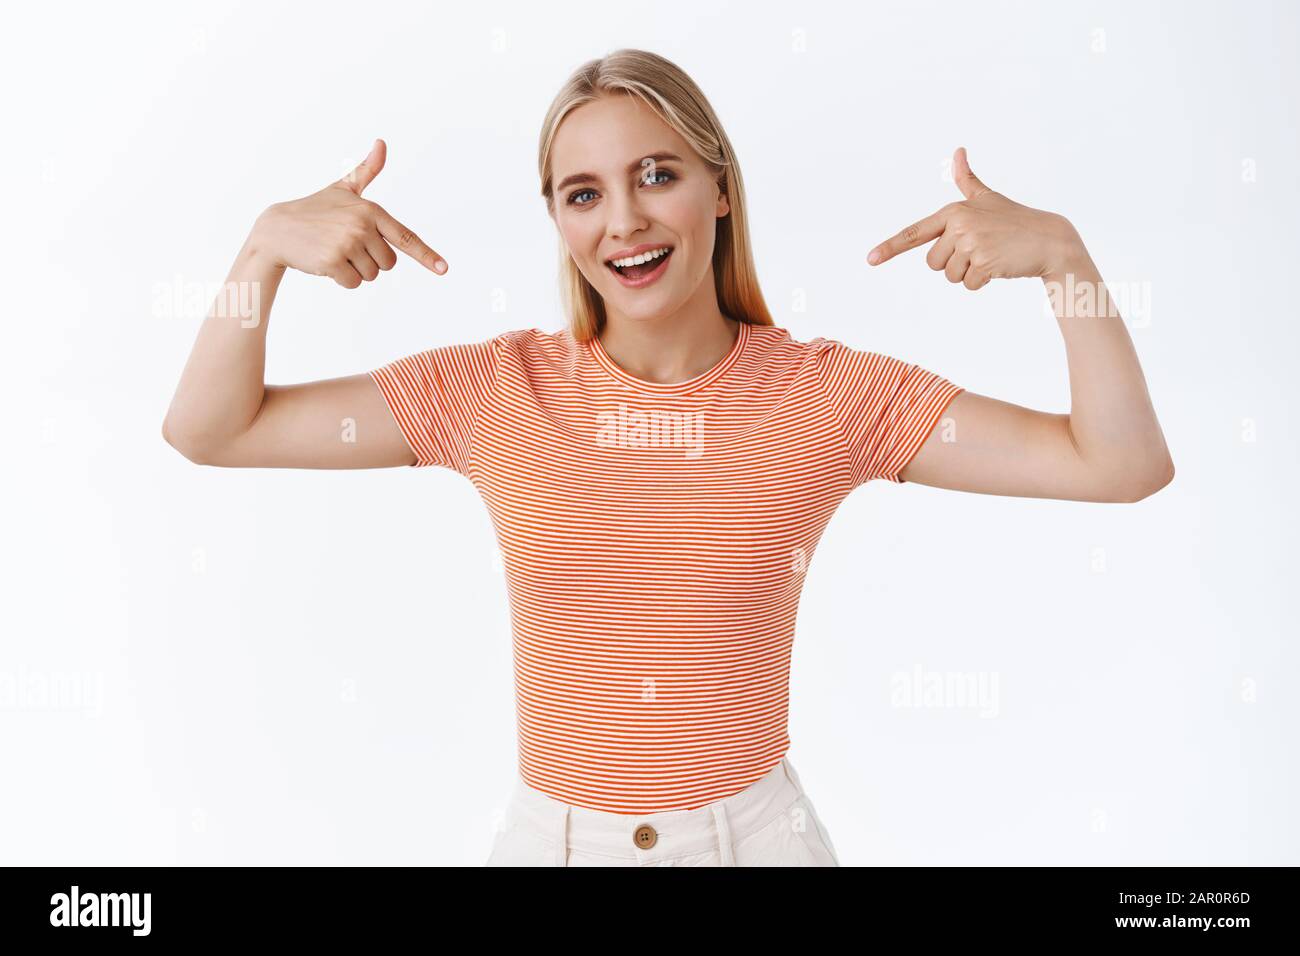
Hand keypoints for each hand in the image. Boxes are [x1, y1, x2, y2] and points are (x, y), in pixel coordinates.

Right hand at [250, 139, 447, 287]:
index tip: (444, 269)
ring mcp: (348, 243)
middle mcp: (362, 226)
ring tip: (334, 251)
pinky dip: (341, 279)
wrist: (277, 229)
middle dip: (370, 261)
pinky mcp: (333, 262)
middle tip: (346, 246)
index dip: (426, 255)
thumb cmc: (314, 210)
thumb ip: (366, 171)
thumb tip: (382, 143)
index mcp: (371, 210)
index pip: (405, 237)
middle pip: (388, 264)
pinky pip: (353, 283)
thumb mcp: (342, 189)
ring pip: (371, 275)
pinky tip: (325, 263)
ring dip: (355, 270)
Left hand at [867, 147, 1087, 288]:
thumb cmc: (1015, 220)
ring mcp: (971, 243)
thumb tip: (958, 151)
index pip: (915, 232)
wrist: (1049, 239)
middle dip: (953, 264)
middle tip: (980, 251)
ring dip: (969, 274)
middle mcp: (959, 225)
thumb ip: (967, 180)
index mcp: (954, 211)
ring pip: (950, 276)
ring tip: (991, 256)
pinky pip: (968, 284)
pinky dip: (982, 282)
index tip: (870, 259)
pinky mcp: (984, 262)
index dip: (891, 247)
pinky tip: (999, 267)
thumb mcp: (987, 198)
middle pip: (933, 263)